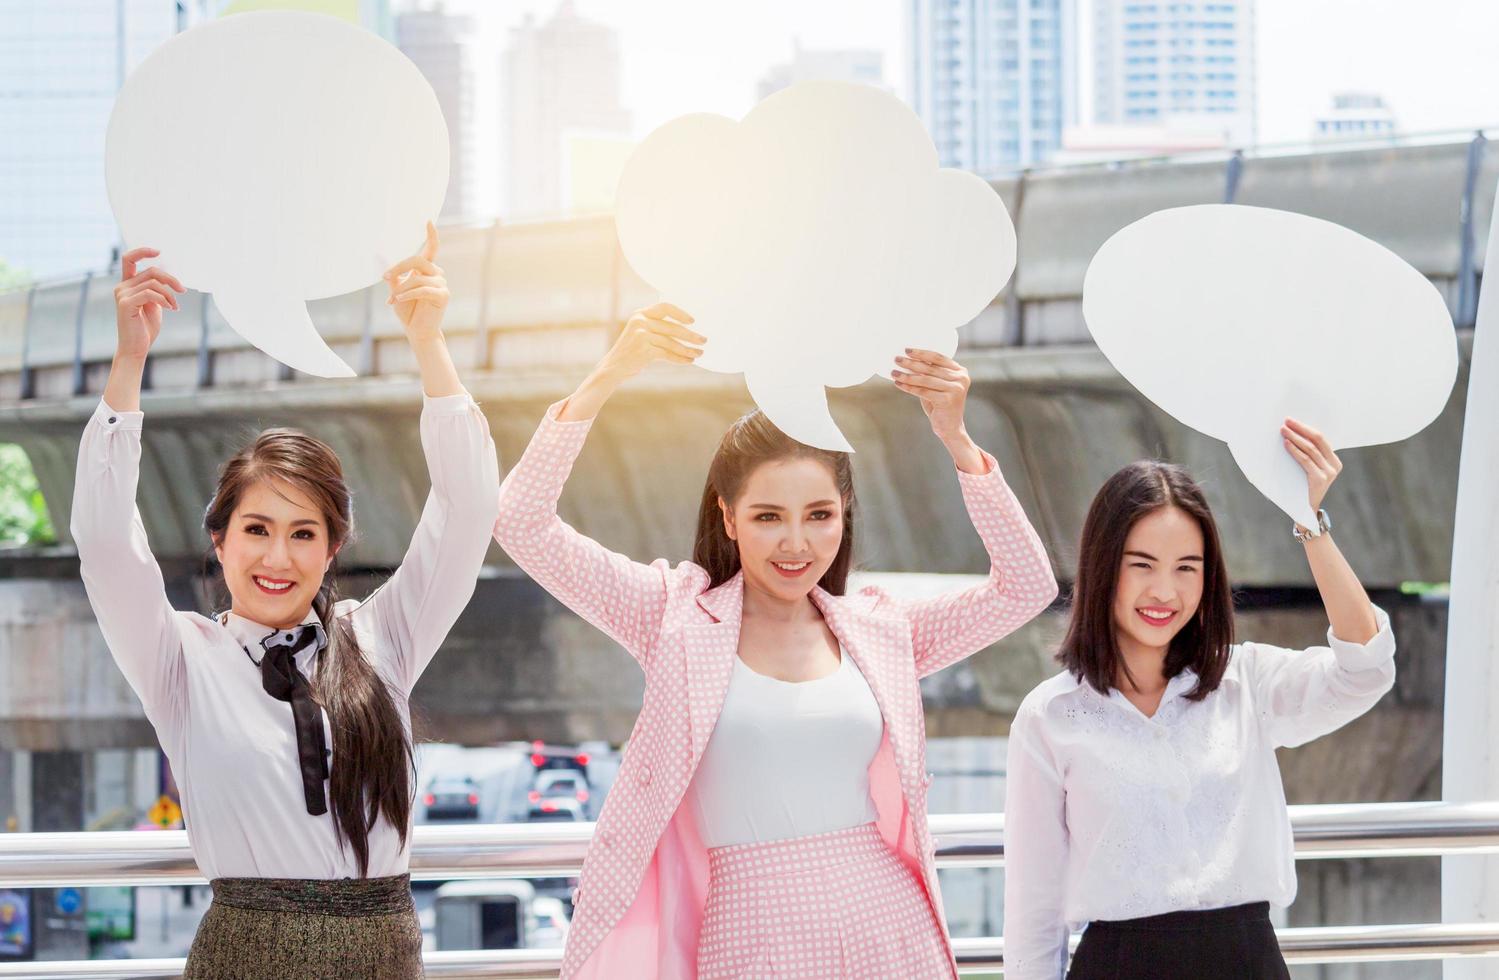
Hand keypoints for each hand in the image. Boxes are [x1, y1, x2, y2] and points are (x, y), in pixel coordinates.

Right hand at [113, 248, 183, 360]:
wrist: (136, 348)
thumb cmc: (146, 327)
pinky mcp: (126, 303)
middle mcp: (122, 287)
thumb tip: (170, 277)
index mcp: (127, 285)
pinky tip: (170, 308)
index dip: (142, 251)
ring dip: (169, 294)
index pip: (129, 259)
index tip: (158, 251)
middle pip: (151, 271)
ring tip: (174, 306)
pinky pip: (150, 293)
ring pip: (153, 283)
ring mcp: (122, 295)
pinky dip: (164, 299)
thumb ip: (157, 289)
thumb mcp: (155, 304)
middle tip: (182, 289)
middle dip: (170, 279)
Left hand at [385, 221, 447, 341]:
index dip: (431, 235)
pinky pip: (423, 289)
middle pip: (418, 260)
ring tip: (392, 300)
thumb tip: (378, 256)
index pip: (432, 249)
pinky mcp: (443, 296)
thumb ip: (392, 274)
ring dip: (402, 289)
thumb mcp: (396, 289)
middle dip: (399, 267)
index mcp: (426, 271)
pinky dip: (408, 294)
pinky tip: (397, 300)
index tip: (427, 221)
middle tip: (385, 276)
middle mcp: (436, 275)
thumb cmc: (407, 310)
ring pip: (418, 278)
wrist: (417, 331)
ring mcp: (442, 285)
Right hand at [598, 303, 703, 380]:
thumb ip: (659, 329)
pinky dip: (679, 359)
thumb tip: (690, 332)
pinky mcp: (643, 349)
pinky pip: (667, 354)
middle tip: (704, 340)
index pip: (665, 307)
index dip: (680, 313)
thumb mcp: (642, 334)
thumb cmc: (633, 351)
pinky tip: (688, 361)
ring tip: (699, 353)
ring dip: (687, 349)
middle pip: (672, 327)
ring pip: (671, 342)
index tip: (693, 321)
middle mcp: (640, 321)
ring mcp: (641, 335)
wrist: (614, 367)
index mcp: (640, 314)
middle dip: (690, 335)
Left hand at [892, 348, 970, 440]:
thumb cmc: (940, 405)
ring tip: (894, 373)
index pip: (939, 357)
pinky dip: (909, 387)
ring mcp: (956, 389)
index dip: (922, 353)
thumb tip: (908, 361)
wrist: (950, 427)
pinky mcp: (948, 400)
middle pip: (930, 368)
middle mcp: (961, 378)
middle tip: (896, 359)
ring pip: (925, 379)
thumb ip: (929, 374)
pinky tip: (899, 384)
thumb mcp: (937, 386)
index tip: (907, 350)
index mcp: (960, 371)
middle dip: (911, 363)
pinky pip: (923, 391)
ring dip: (907, 375)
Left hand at [1281, 418, 1341, 513]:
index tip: (1292, 420)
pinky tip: (1286, 444)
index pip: (1321, 438)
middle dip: (1301, 429)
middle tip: (1286, 421)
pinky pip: (1305, 460)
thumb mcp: (1308, 469)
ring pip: (1310, 449)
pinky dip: (1295, 450)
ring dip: (1295, 437)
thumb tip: (1292, 433)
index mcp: (1334, 461)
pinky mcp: (1320, 479)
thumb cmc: (1302, 486)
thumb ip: (1308, 455)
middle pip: (1317, 440)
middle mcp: (1334, 465)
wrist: (1303, 510)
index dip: (1306, 428)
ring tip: (1283, 430)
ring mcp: (1329, 473)